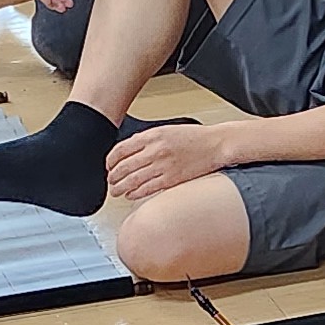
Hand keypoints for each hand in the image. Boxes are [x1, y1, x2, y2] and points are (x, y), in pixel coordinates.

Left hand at [105, 119, 228, 204]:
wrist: (216, 144)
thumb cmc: (194, 137)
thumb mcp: (166, 130)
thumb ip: (146, 139)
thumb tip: (128, 150)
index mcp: (152, 136)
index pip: (121, 150)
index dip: (110, 160)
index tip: (108, 166)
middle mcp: (155, 151)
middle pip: (124, 167)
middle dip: (113, 177)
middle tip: (110, 181)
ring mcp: (163, 166)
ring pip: (132, 180)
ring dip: (120, 187)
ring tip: (116, 191)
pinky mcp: (171, 180)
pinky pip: (147, 189)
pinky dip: (135, 193)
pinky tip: (131, 195)